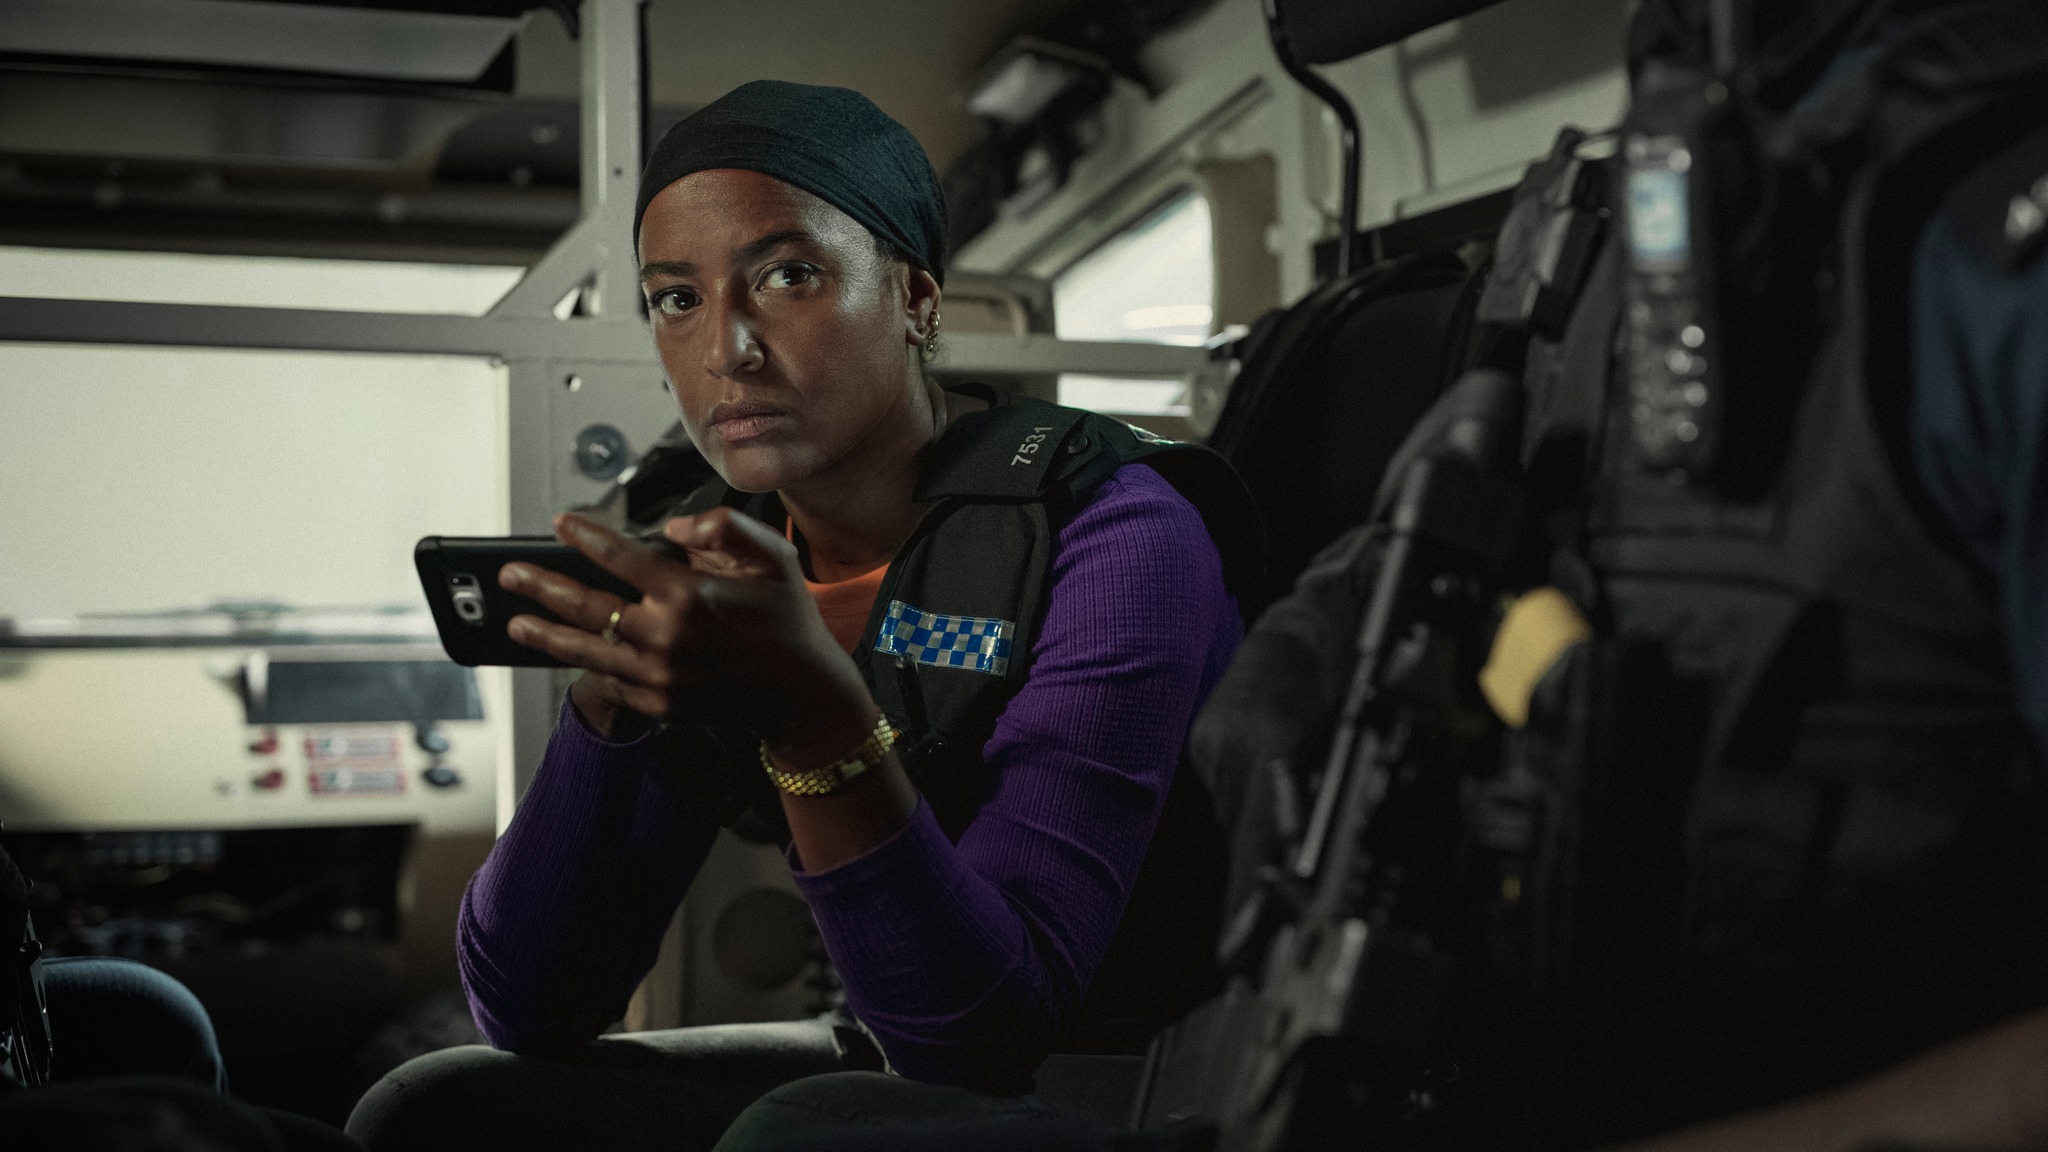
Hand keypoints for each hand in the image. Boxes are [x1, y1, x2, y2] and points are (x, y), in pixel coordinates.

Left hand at [500, 509, 875, 752]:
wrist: (803, 695)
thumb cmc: (788, 621)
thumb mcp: (772, 557)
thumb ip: (722, 528)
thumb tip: (670, 529)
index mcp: (689, 595)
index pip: (620, 557)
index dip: (586, 537)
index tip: (562, 524)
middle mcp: (665, 637)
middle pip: (586, 606)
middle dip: (542, 586)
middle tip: (512, 574)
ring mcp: (658, 676)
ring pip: (587, 649)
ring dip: (546, 633)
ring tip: (516, 621)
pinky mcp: (658, 704)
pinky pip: (612, 679)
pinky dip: (588, 664)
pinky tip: (570, 651)